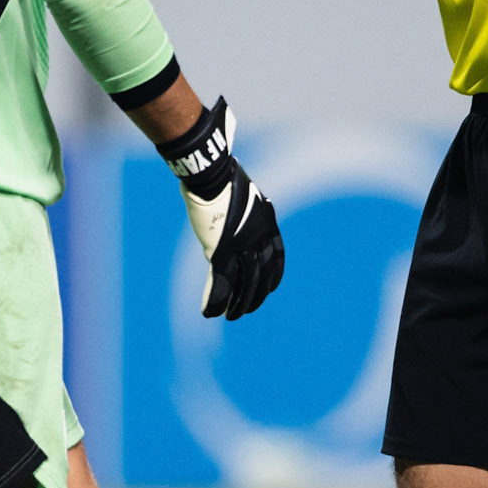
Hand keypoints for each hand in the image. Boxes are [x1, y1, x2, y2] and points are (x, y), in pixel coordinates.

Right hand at [156, 97, 284, 320]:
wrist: (211, 169)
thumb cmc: (221, 173)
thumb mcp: (239, 191)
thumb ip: (240, 206)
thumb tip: (233, 197)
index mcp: (267, 223)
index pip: (277, 256)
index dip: (273, 276)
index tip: (269, 289)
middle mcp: (258, 237)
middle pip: (260, 275)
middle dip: (254, 297)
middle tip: (245, 312)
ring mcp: (240, 245)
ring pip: (243, 284)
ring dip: (236, 304)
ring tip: (230, 317)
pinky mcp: (221, 250)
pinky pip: (220, 284)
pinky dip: (215, 301)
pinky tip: (209, 313)